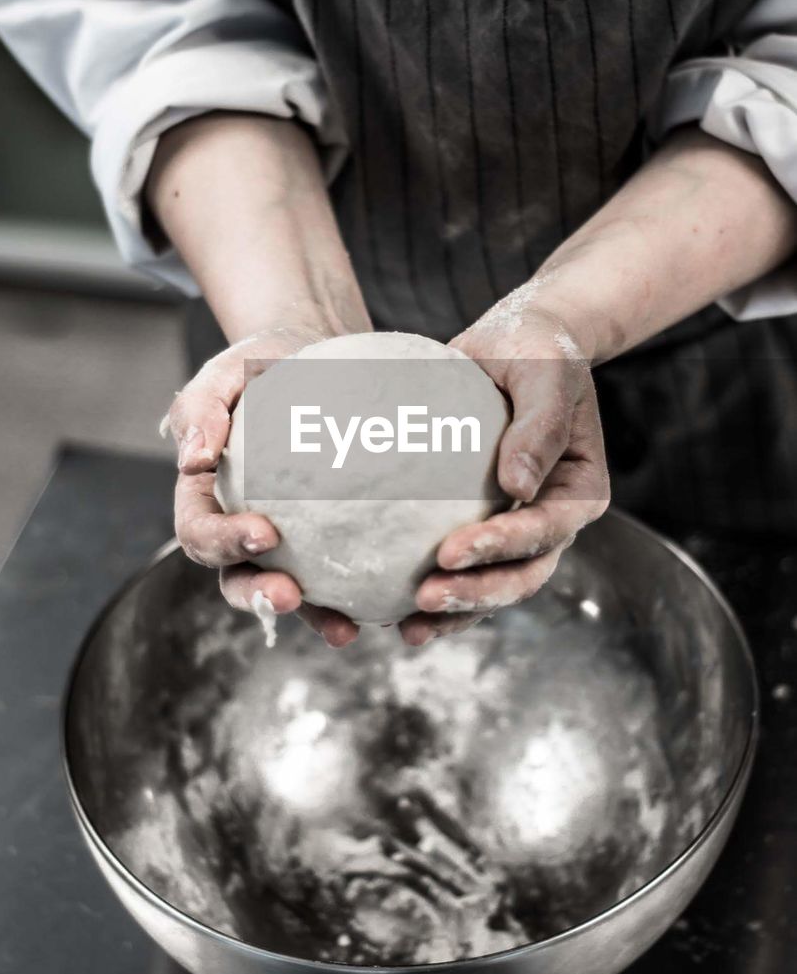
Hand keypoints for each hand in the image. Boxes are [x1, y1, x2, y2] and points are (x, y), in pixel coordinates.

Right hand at [164, 325, 359, 647]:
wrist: (312, 359)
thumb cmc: (260, 366)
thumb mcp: (225, 371)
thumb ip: (201, 408)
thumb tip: (193, 460)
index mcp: (206, 498)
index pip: (201, 532)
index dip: (224, 542)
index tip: (264, 532)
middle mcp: (240, 531)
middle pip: (238, 579)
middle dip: (260, 596)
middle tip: (290, 594)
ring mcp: (287, 545)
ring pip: (291, 592)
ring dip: (312, 615)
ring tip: (344, 628)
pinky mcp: (331, 544)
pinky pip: (344, 575)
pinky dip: (363, 594)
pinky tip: (396, 604)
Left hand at [402, 301, 609, 645]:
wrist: (518, 347)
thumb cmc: (536, 352)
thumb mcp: (544, 372)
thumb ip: (539, 424)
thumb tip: (518, 483)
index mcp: (579, 490)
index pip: (543, 531)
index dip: (499, 548)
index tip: (449, 552)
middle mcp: (553, 520)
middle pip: (522, 576)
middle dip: (476, 596)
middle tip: (423, 599)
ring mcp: (519, 529)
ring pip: (494, 587)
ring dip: (456, 612)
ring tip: (409, 626)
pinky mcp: (484, 526)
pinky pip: (465, 570)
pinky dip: (439, 594)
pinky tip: (394, 610)